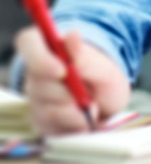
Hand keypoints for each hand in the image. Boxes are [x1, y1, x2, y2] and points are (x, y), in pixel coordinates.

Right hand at [14, 26, 130, 135]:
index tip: (62, 71)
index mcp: (48, 48)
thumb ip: (86, 57)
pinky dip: (73, 125)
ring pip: (46, 109)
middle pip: (38, 83)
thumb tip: (72, 35)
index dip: (40, 58)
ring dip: (74, 112)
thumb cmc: (104, 78)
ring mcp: (36, 97)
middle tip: (89, 95)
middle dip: (67, 93)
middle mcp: (36, 72)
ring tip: (92, 106)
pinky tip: (84, 118)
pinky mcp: (40, 120)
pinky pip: (52, 127)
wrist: (108, 102)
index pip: (28, 42)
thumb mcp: (104, 67)